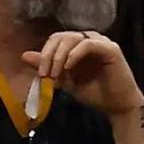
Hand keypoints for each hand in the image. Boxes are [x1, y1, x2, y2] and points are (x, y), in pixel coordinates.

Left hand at [22, 32, 143, 116]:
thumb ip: (48, 68)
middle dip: (49, 55)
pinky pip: (87, 44)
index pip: (56, 40)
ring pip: (72, 38)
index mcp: (79, 45)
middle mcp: (89, 39)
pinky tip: (69, 68)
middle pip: (61, 36)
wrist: (118, 107)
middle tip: (46, 74)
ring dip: (59, 56)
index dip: (45, 54)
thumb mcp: (66, 81)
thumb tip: (24, 55)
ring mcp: (100, 42)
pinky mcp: (110, 48)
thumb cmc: (96, 94)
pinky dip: (75, 54)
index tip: (42, 75)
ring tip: (56, 74)